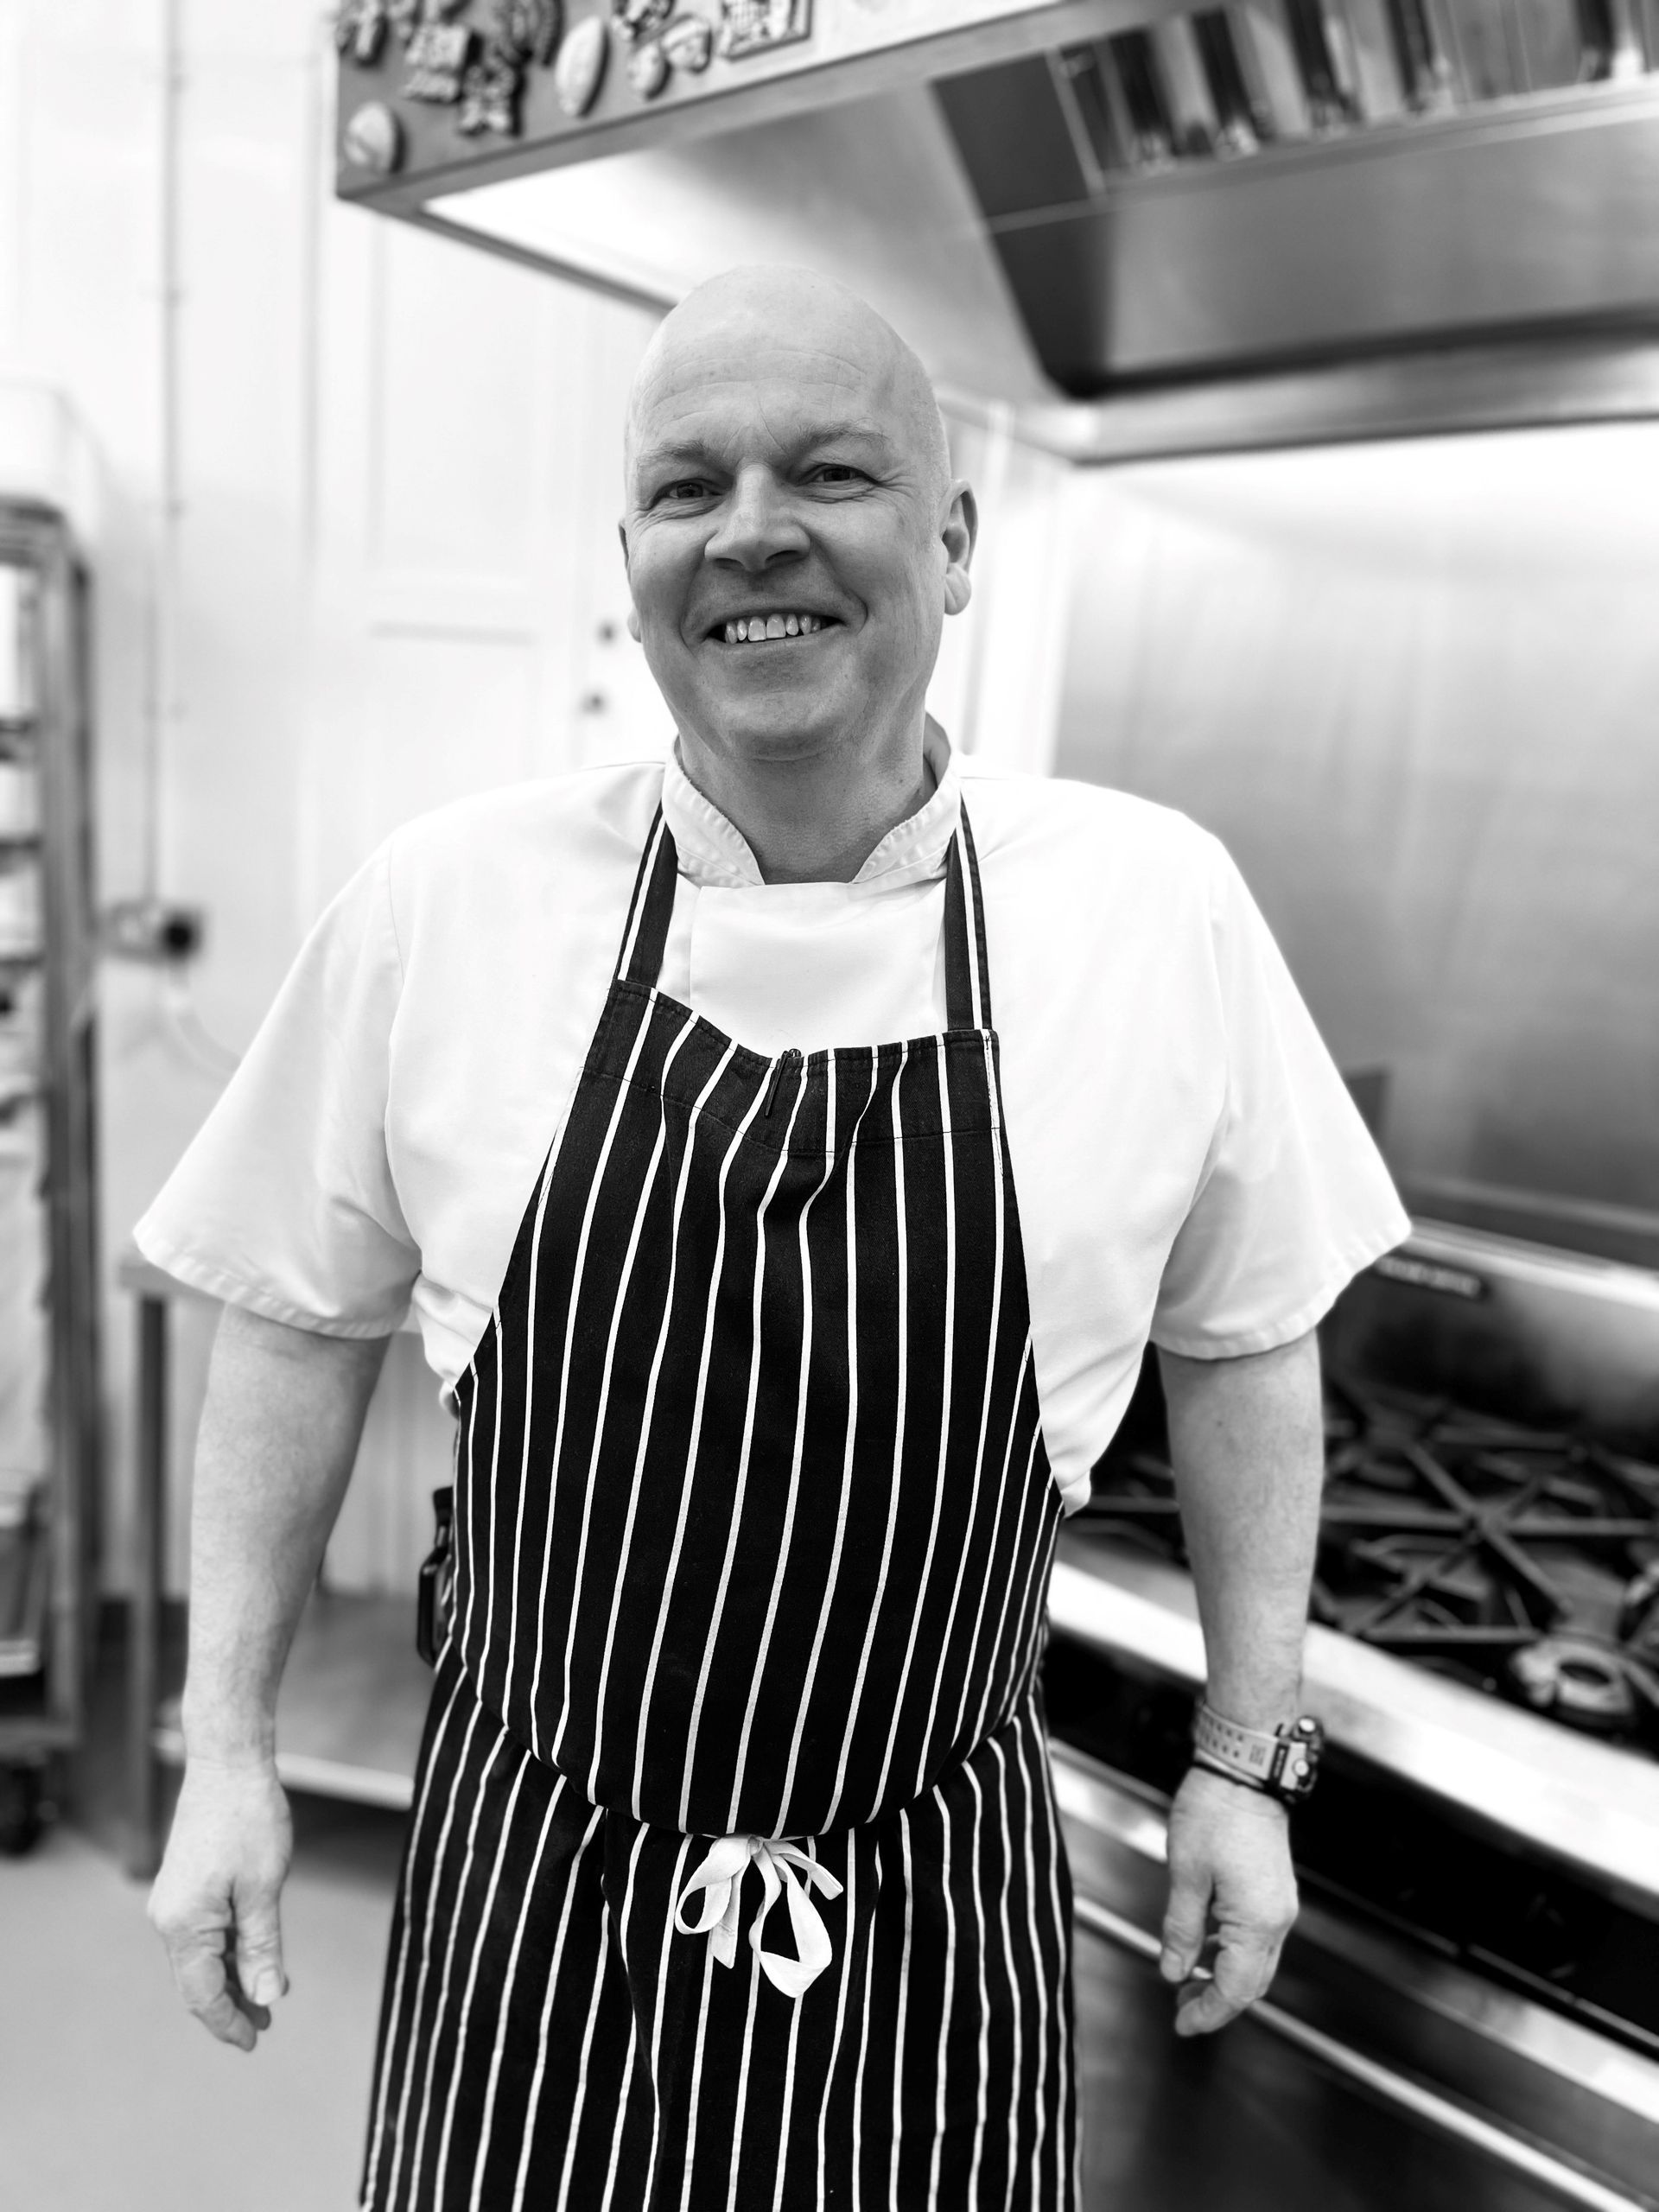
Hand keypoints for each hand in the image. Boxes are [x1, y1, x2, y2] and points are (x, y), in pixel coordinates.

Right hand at [148, 1757, 293, 2052]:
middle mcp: (168, 1919)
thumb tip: (265, 1997)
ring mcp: (173, 1902)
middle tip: (265, 2024)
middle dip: (230, 2006)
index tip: (255, 2040)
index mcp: (184, 1925)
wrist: (227, 1764)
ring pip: (199, 1959)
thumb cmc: (248, 1819)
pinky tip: (250, 1957)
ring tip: (264, 1996)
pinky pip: (201, 1934)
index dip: (229, 2022)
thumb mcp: (264, 1888)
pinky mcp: (183, 1887)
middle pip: (196, 1982)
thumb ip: (262, 1947)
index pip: (203, 1995)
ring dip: (230, 1979)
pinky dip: (225, 1952)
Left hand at [1158, 1764, 1297, 2036]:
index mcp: (1256, 1922)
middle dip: (1217, 2001)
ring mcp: (1279, 1905)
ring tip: (1186, 1978)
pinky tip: (1204, 1945)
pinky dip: (1231, 1951)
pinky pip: (1257, 1937)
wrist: (1245, 1773)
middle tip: (1180, 2008)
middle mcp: (1276, 1920)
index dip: (1207, 2013)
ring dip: (1223, 1976)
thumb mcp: (1185, 1876)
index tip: (1181, 2024)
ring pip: (1255, 1961)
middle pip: (1251, 1982)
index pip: (1235, 1990)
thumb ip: (1181, 1930)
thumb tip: (1174, 1971)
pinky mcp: (1274, 1891)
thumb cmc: (1215, 1815)